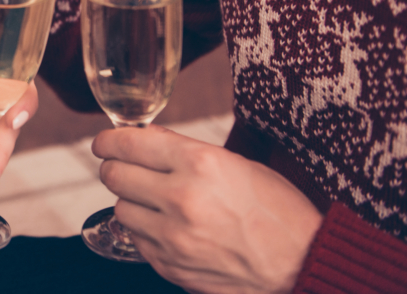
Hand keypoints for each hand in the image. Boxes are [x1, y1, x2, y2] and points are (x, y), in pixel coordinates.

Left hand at [92, 125, 322, 293]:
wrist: (302, 267)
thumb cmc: (277, 210)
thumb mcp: (236, 164)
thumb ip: (183, 150)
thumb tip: (143, 139)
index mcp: (200, 163)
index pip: (129, 143)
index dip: (108, 140)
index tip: (104, 142)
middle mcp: (182, 198)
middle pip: (114, 175)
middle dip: (114, 168)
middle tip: (123, 167)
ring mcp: (173, 237)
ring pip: (120, 208)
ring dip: (132, 202)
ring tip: (155, 201)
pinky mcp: (170, 266)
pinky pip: (136, 239)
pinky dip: (145, 231)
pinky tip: (168, 227)